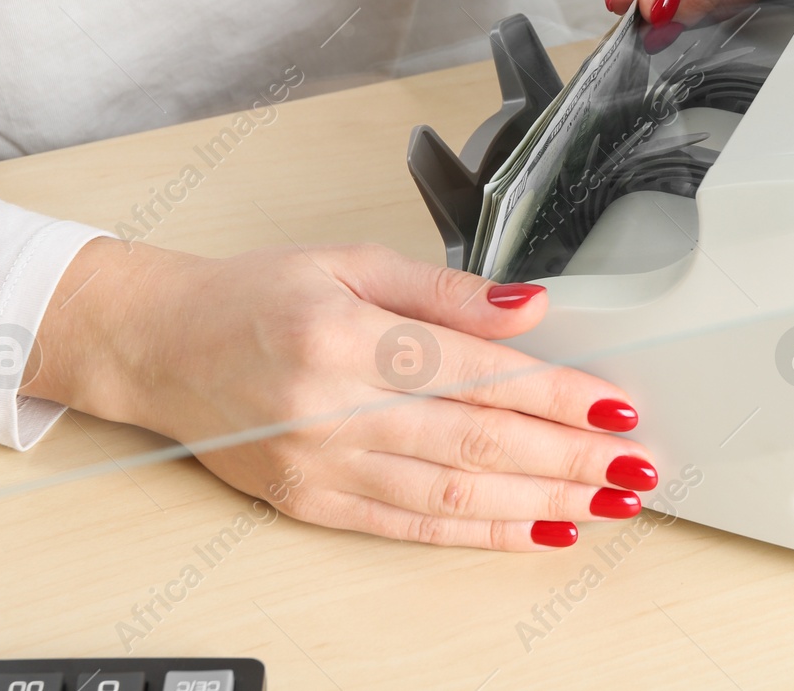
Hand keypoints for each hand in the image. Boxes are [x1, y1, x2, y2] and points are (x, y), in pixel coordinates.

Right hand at [26, 237, 657, 549]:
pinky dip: (479, 532)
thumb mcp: (351, 262)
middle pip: (475, 441)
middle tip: (632, 466)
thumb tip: (529, 309)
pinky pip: (409, 526)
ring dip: (538, 502)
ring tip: (602, 502)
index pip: (477, 373)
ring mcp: (320, 464)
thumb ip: (446, 291)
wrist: (160, 345)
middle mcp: (332, 408)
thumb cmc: (254, 296)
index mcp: (346, 337)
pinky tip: (532, 529)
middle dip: (567, 459)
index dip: (556, 395)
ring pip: (451, 494)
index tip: (615, 405)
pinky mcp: (310, 502)